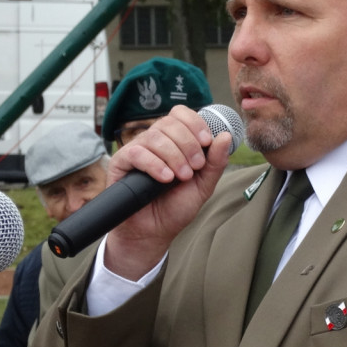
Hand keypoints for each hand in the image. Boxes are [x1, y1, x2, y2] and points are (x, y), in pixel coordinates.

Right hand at [104, 107, 233, 278]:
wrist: (154, 232)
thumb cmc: (175, 208)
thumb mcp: (203, 186)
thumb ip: (215, 163)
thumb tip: (225, 136)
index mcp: (174, 141)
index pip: (181, 114)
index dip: (195, 123)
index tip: (206, 142)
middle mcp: (155, 141)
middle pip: (169, 122)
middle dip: (188, 144)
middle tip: (195, 168)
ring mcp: (137, 150)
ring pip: (155, 136)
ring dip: (174, 156)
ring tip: (182, 177)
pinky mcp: (121, 162)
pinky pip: (137, 152)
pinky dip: (155, 164)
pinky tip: (165, 178)